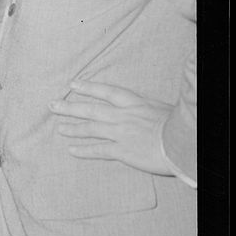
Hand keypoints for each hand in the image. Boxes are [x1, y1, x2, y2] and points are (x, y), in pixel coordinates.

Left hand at [53, 79, 176, 175]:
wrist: (183, 141)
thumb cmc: (180, 125)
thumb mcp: (163, 109)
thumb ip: (149, 109)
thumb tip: (148, 111)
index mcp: (135, 103)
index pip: (107, 92)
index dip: (88, 88)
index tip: (73, 84)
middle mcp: (123, 116)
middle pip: (91, 109)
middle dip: (70, 107)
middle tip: (52, 105)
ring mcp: (120, 133)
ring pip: (90, 129)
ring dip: (73, 128)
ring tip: (60, 128)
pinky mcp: (122, 150)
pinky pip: (98, 150)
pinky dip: (84, 150)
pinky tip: (72, 151)